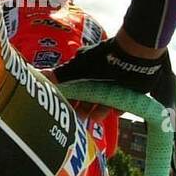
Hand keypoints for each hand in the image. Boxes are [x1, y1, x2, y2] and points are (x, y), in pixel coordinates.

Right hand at [52, 31, 175, 107]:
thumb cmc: (103, 60)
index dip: (69, 96)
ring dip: (99, 109)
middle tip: (78, 117)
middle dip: (83, 106)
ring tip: (94, 118)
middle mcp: (98, 75)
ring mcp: (114, 82)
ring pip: (103, 100)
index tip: (63, 106)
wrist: (135, 57)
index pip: (74, 85)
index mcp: (85, 68)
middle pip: (88, 94)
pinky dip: (117, 108)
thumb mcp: (79, 69)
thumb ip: (61, 75)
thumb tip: (40, 76)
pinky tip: (113, 113)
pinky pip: (120, 102)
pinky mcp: (129, 89)